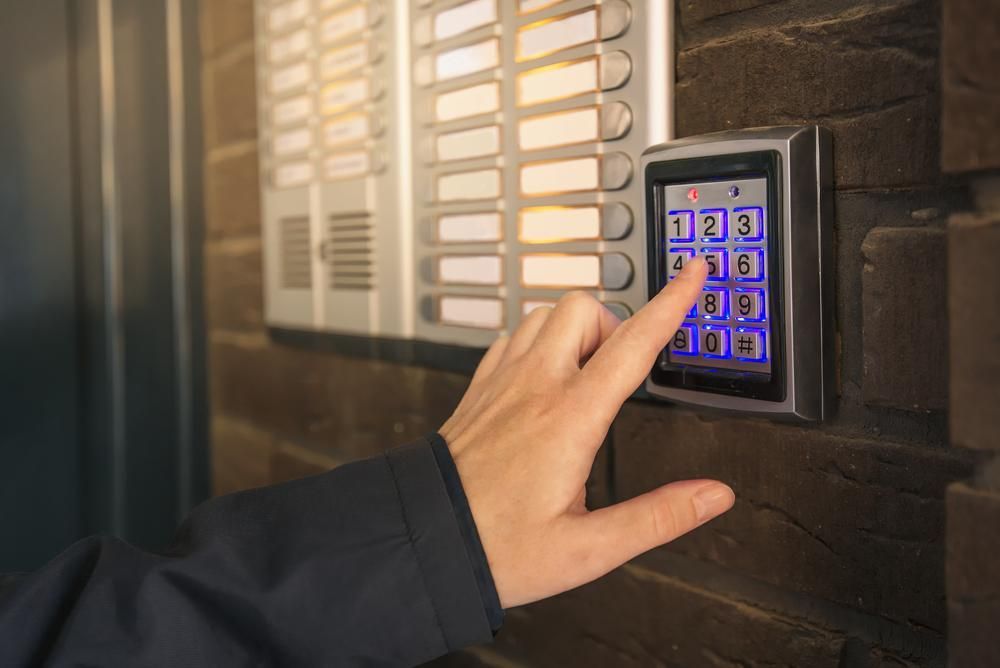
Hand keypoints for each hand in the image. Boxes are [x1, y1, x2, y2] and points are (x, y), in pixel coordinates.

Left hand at [439, 257, 733, 608]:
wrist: (423, 541)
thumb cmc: (498, 548)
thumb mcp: (588, 549)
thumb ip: (656, 518)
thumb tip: (712, 496)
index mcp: (569, 419)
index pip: (632, 344)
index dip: (671, 303)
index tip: (693, 274)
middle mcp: (533, 388)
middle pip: (582, 308)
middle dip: (615, 323)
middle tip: (625, 367)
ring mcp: (501, 383)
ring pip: (544, 314)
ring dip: (575, 329)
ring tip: (588, 374)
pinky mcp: (479, 389)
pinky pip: (513, 336)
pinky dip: (538, 342)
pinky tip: (545, 378)